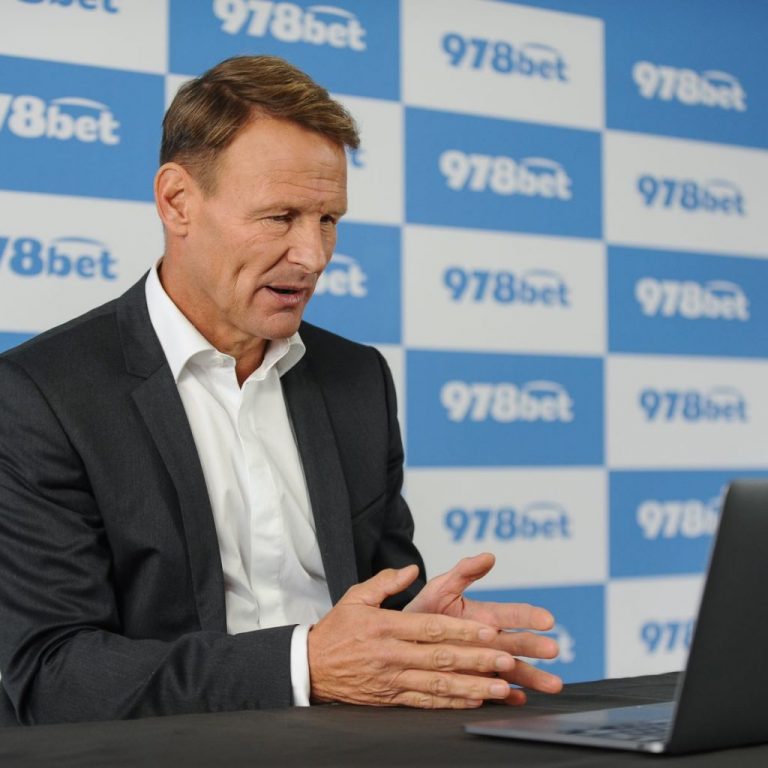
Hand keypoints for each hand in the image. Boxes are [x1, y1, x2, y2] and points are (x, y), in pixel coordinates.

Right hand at [307, 565, 527, 708]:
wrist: (310, 667)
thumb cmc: (337, 628)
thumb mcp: (355, 596)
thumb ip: (385, 581)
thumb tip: (411, 569)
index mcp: (386, 626)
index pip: (430, 628)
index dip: (461, 630)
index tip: (488, 630)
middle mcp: (391, 654)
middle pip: (441, 658)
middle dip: (477, 659)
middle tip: (507, 658)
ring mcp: (392, 679)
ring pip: (438, 685)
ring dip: (472, 685)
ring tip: (500, 686)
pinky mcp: (390, 698)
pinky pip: (426, 702)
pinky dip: (451, 703)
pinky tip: (474, 700)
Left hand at [405, 553, 562, 703]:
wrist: (402, 641)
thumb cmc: (423, 612)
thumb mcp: (441, 587)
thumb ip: (464, 572)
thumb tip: (489, 555)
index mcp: (485, 617)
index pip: (512, 615)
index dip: (529, 616)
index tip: (547, 619)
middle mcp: (490, 642)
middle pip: (518, 644)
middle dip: (536, 646)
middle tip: (553, 649)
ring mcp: (485, 664)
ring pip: (514, 670)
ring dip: (534, 676)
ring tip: (554, 684)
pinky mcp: (475, 684)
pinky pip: (494, 693)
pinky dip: (507, 696)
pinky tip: (519, 698)